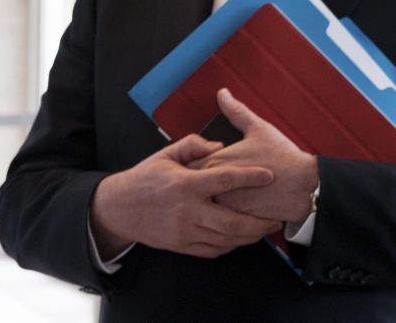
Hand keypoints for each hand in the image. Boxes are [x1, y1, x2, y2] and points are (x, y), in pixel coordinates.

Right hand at [89, 134, 280, 259]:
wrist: (118, 208)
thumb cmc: (146, 178)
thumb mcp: (166, 154)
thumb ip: (194, 144)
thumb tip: (220, 145)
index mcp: (185, 185)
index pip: (224, 180)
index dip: (250, 177)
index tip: (270, 175)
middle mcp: (187, 211)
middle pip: (231, 222)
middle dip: (259, 223)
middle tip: (277, 218)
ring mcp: (184, 232)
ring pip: (225, 240)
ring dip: (249, 237)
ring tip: (266, 230)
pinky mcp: (181, 246)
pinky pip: (213, 250)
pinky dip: (231, 245)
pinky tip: (242, 238)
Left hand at [191, 88, 318, 222]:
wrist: (304, 186)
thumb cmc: (283, 157)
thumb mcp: (259, 129)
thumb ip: (236, 111)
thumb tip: (223, 94)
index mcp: (216, 161)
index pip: (186, 165)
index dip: (190, 164)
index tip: (195, 163)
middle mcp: (215, 186)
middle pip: (191, 188)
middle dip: (194, 186)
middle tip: (200, 183)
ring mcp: (224, 206)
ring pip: (202, 206)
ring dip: (204, 202)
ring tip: (211, 199)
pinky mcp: (234, 221)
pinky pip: (216, 221)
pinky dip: (217, 217)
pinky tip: (226, 212)